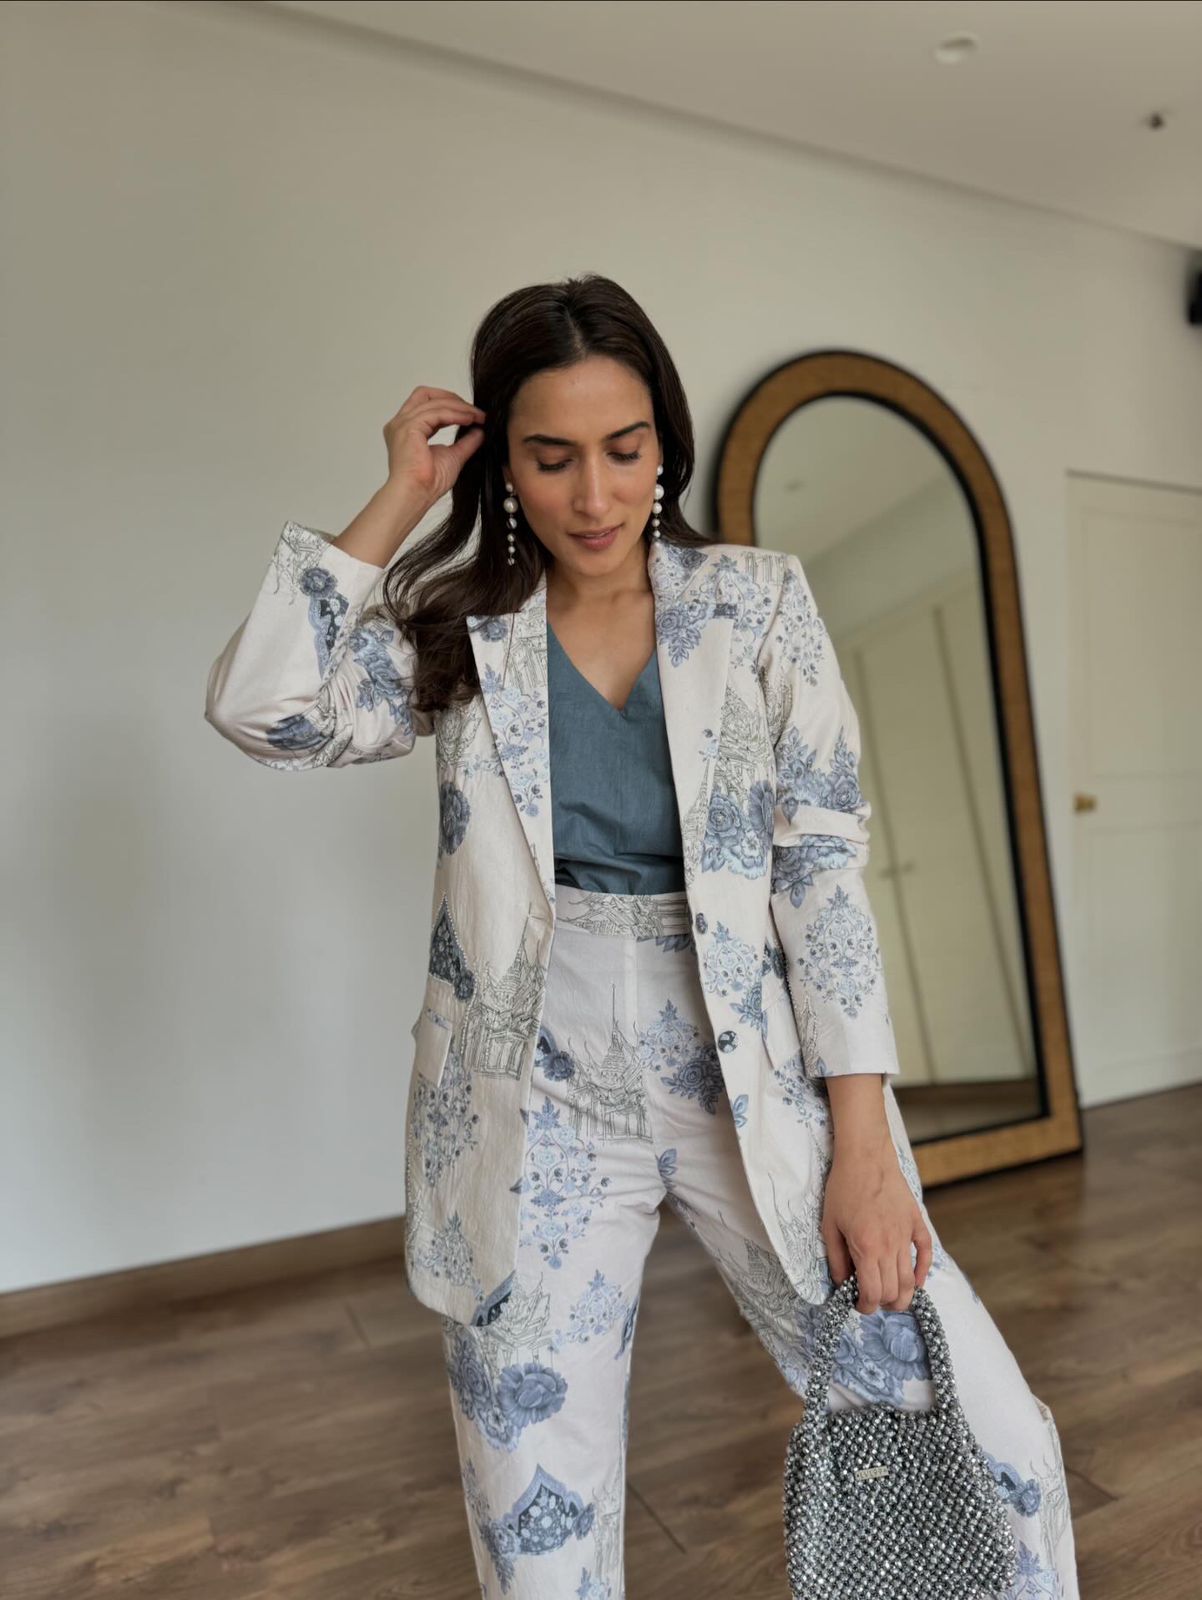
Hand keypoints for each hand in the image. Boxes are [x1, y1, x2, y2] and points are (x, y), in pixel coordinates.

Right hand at [382, 386, 486, 508]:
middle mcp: (401, 424)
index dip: (450, 405)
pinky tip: (469, 419)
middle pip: (426, 395)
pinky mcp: (409, 427)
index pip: (427, 405)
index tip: (472, 414)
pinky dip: (456, 413)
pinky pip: (437, 412)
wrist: (417, 495)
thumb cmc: (427, 484)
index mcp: (407, 430)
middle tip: (474, 410)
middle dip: (452, 398)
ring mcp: (403, 424)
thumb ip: (466, 442)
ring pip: (434, 401)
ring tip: (477, 416)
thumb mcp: (454, 457)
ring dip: (459, 407)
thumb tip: (480, 431)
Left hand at [820, 1127, 932, 1314]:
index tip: (858, 1303)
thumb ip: (836, 1259)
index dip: (865, 1306)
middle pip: (894, 1292)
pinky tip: (915, 1280)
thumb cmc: (843, 1188)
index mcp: (867, 1248)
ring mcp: (906, 1235)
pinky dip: (922, 1272)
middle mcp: (890, 1246)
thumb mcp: (830, 1225)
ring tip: (890, 1297)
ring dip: (902, 1295)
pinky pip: (926, 1253)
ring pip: (911, 1280)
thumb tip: (843, 1284)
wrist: (865, 1156)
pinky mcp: (916, 1222)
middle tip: (871, 1299)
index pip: (873, 1294)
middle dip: (882, 1303)